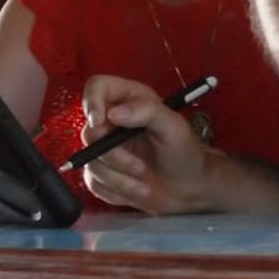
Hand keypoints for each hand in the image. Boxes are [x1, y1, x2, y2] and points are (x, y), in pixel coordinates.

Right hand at [80, 75, 214, 213]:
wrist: (188, 186)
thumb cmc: (183, 150)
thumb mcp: (173, 126)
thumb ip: (146, 111)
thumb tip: (114, 113)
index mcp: (129, 100)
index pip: (97, 87)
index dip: (92, 101)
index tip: (99, 122)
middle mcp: (112, 122)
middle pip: (90, 133)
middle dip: (115, 157)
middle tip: (140, 168)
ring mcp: (105, 149)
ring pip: (91, 163)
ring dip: (118, 179)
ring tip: (144, 186)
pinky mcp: (102, 174)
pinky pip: (93, 183)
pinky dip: (115, 191)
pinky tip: (135, 191)